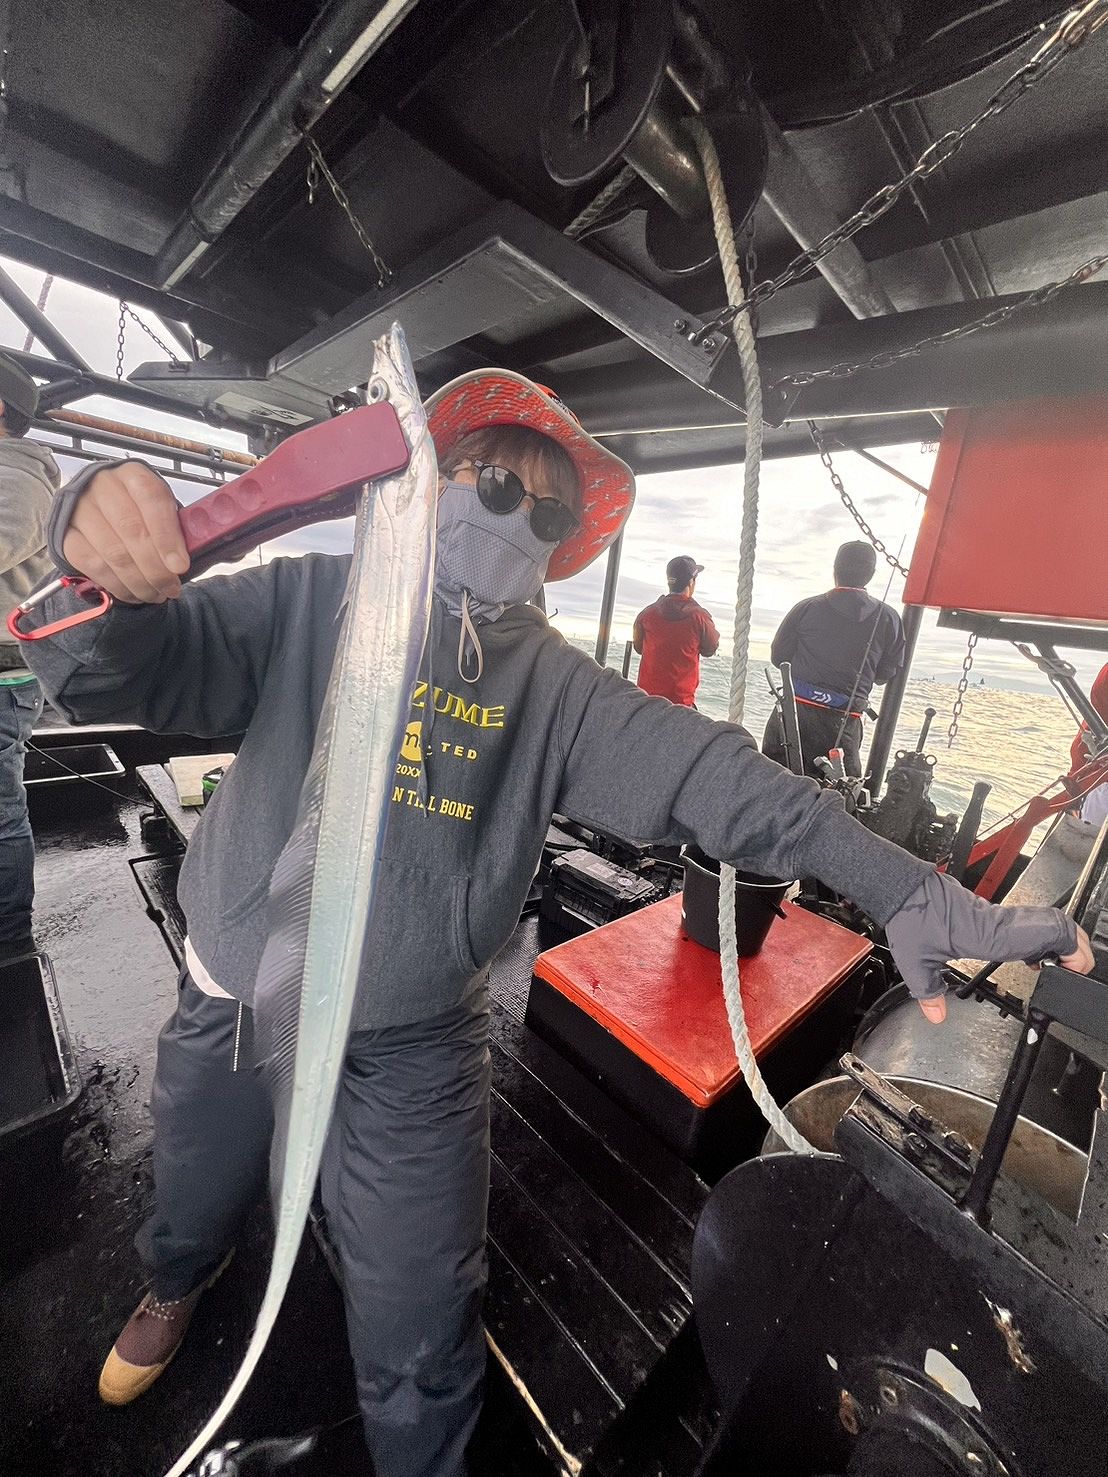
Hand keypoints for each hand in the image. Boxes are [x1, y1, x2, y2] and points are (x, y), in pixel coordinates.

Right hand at [62, 463, 189, 603]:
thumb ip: (186, 529)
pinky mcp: (65, 534)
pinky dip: (116, 585)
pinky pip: (92, 565)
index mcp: (135, 475)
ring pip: (112, 552)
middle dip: (156, 569)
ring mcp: (80, 509)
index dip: (167, 537)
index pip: (152, 502)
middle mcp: (103, 486)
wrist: (99, 507)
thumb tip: (218, 548)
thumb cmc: (141, 512)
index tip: (180, 567)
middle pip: (132, 531)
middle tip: (171, 589)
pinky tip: (133, 594)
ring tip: (155, 595)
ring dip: (138, 582)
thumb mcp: (166, 511)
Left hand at [885, 870, 1094, 1024]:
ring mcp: (996, 914)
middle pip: (1054, 925)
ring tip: (1064, 960)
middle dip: (1075, 945)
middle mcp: (998, 922)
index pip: (1045, 935)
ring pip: (1044, 919)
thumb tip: (936, 1017)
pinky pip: (1027, 919)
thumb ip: (929, 994)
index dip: (1069, 949)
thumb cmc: (910, 916)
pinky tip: (1034, 952)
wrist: (900, 887)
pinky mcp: (989, 911)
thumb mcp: (916, 964)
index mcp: (989, 935)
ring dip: (1060, 937)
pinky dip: (1042, 932)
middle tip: (1078, 967)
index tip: (1075, 967)